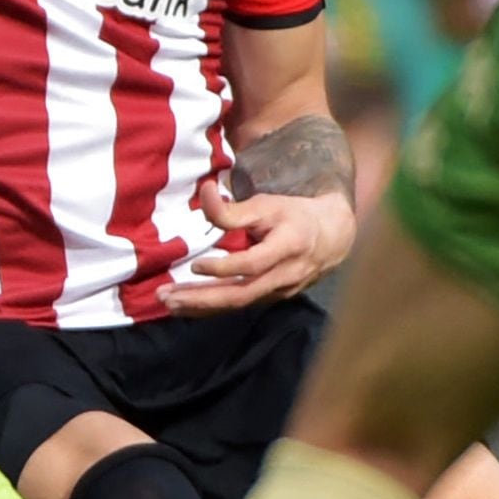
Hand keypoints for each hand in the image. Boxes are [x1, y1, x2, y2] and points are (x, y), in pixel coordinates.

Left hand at [164, 177, 354, 312]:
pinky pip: (239, 306)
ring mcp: (279, 292)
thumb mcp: (268, 205)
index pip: (253, 264)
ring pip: (237, 305)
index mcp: (288, 247)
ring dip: (200, 306)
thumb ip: (234, 208)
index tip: (195, 264)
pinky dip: (211, 307)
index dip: (224, 267)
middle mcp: (285, 276)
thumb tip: (203, 191)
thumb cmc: (295, 216)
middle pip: (241, 295)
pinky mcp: (271, 299)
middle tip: (167, 297)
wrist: (331, 238)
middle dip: (202, 299)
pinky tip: (187, 306)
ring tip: (168, 303)